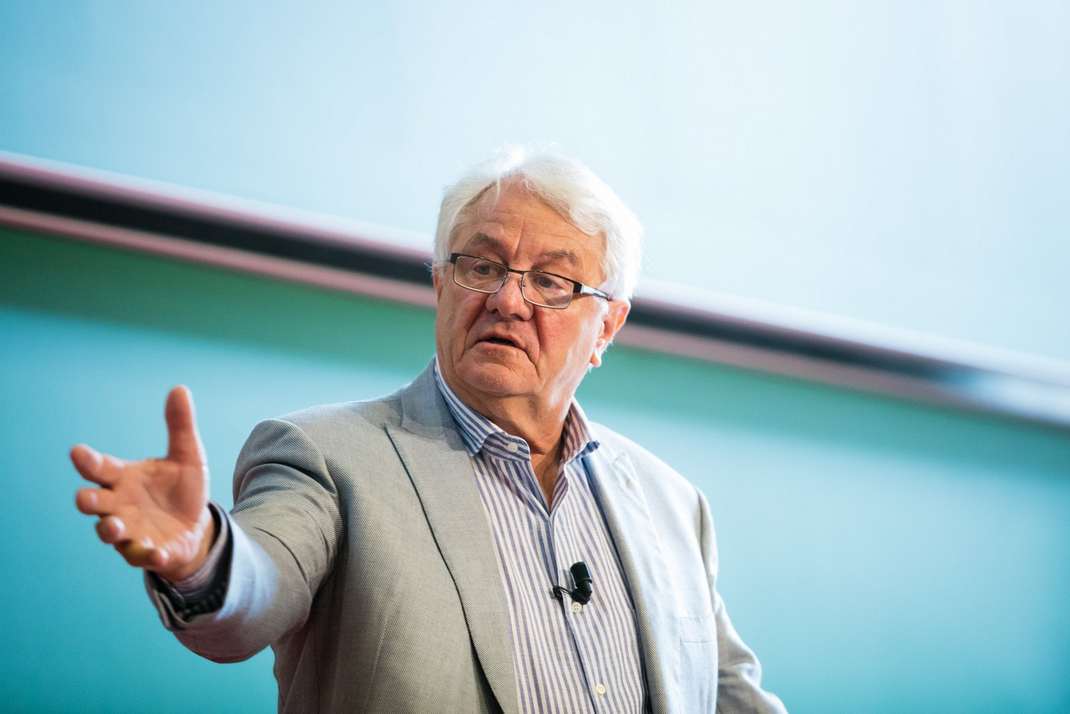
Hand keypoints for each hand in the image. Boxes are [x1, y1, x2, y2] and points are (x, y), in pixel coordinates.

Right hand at [71, 386, 214, 581]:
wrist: (196, 526)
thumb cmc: (182, 489)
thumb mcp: (188, 455)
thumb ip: (180, 426)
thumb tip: (180, 388)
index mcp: (124, 478)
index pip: (101, 467)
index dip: (88, 461)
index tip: (78, 452)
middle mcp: (119, 505)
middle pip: (95, 503)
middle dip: (88, 501)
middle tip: (85, 497)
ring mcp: (130, 530)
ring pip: (109, 532)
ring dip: (110, 530)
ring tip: (116, 527)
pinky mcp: (146, 552)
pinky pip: (140, 556)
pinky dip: (146, 555)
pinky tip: (157, 551)